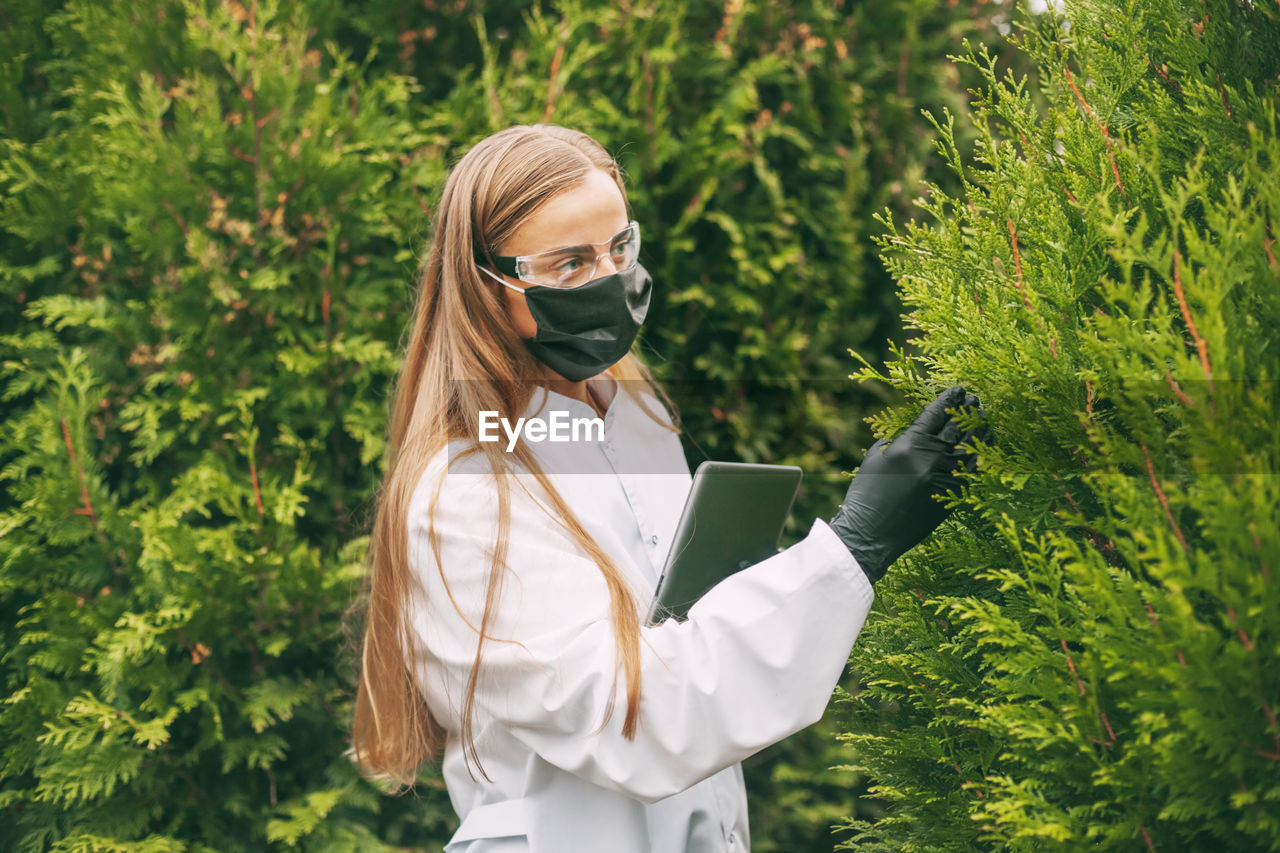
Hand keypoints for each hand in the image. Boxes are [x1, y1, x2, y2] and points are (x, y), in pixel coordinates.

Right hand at [828, 384, 990, 583]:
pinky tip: (985, 446)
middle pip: (956, 427)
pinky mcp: (953, 495)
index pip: (935, 414)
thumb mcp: (874, 460)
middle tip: (976, 399)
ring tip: (985, 417)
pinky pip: (973, 470)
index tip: (959, 389)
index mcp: (909, 445)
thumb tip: (911, 435)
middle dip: (967, 410)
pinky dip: (981, 455)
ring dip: (979, 430)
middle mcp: (931, 458)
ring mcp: (945, 477)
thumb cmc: (866, 496)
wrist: (871, 533)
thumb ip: (893, 442)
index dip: (949, 399)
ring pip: (970, 447)